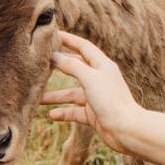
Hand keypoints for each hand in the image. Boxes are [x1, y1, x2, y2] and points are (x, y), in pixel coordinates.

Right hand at [42, 30, 142, 152]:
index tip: (52, 34)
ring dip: (55, 96)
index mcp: (102, 65)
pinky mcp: (93, 114)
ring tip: (37, 98)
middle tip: (39, 64)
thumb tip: (55, 56)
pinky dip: (63, 113)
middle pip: (75, 69)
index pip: (83, 47)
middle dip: (58, 67)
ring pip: (71, 94)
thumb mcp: (90, 78)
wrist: (126, 130)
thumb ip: (72, 66)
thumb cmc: (111, 100)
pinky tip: (51, 115)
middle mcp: (99, 79)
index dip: (68, 40)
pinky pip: (74, 111)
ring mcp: (96, 97)